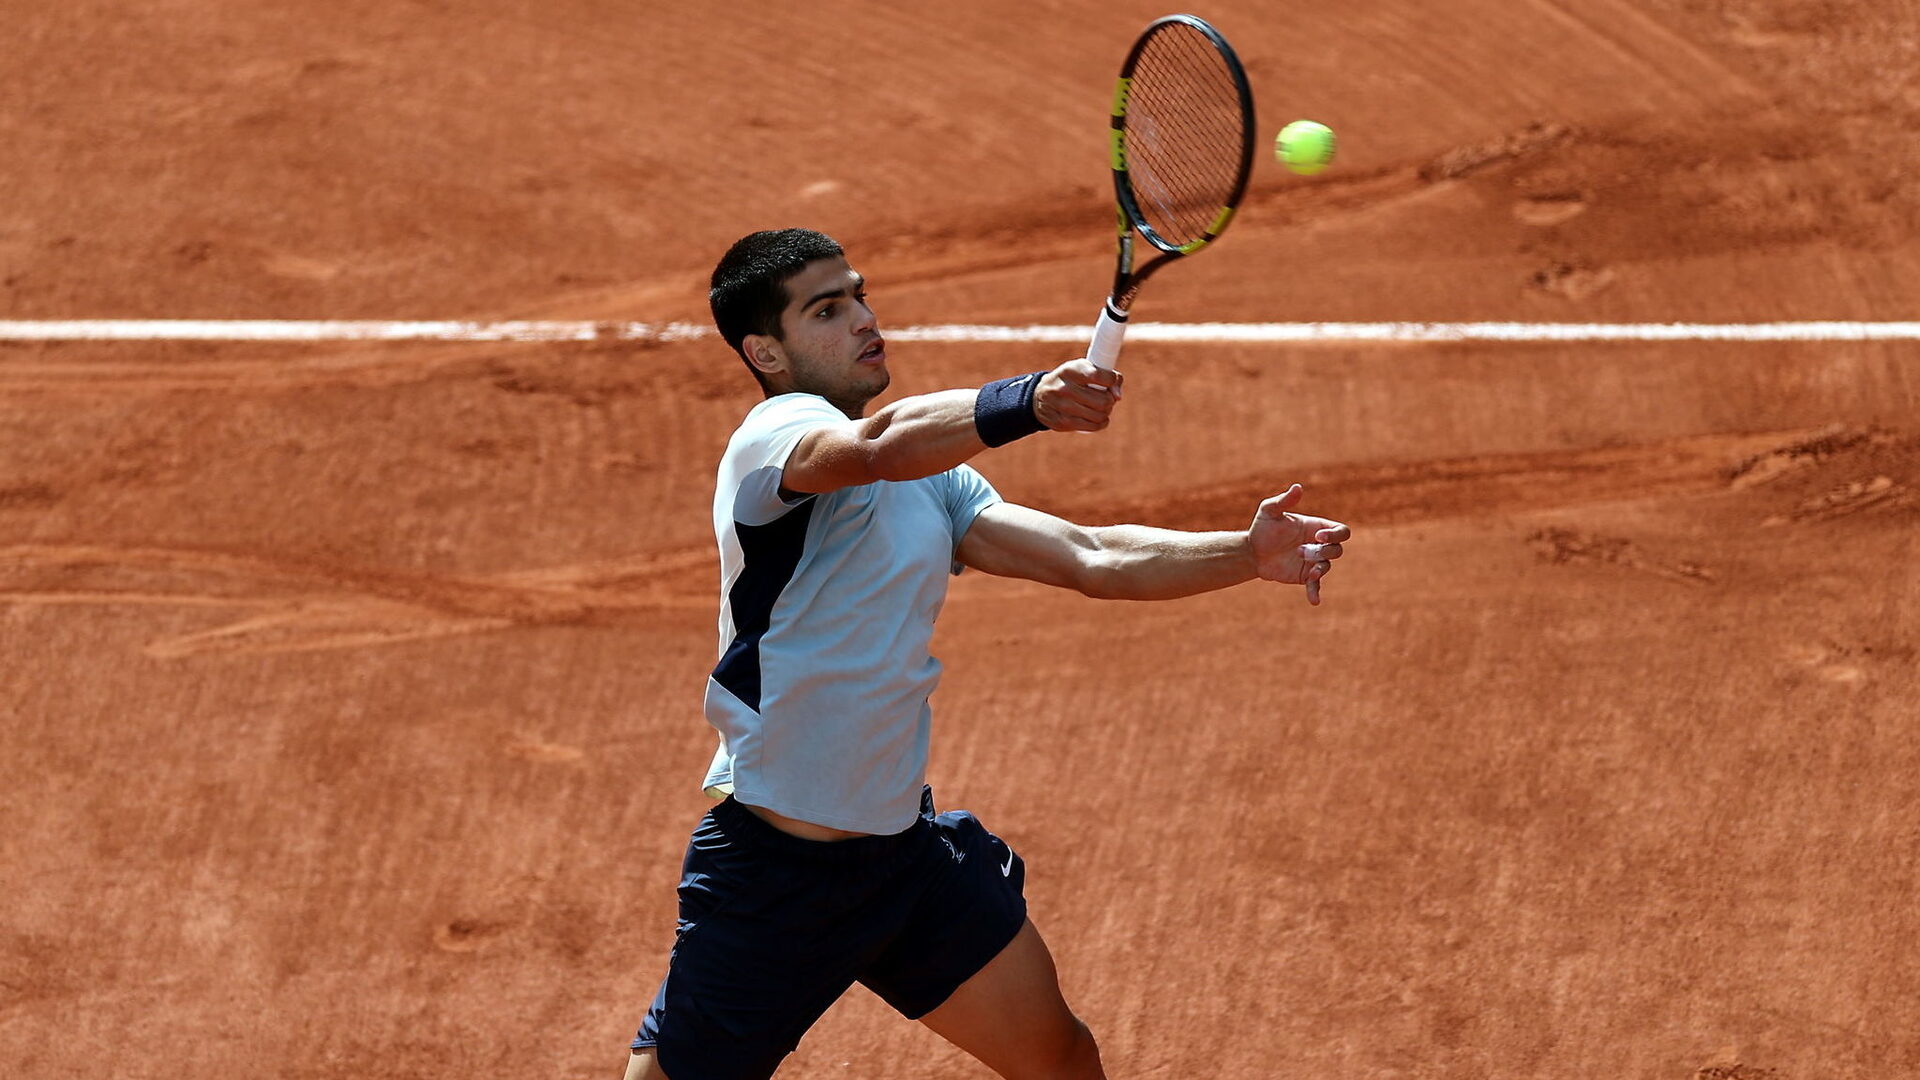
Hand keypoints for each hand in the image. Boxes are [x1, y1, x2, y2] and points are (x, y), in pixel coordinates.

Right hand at [1033, 358, 1122, 432]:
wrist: (1039, 397)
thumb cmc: (1068, 380)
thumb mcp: (1081, 369)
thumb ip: (1105, 375)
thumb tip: (1118, 396)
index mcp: (1070, 370)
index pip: (1099, 376)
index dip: (1111, 380)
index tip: (1110, 382)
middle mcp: (1064, 388)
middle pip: (1103, 400)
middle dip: (1110, 400)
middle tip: (1107, 398)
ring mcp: (1062, 407)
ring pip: (1099, 415)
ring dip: (1106, 412)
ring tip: (1101, 407)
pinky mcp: (1062, 423)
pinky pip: (1092, 426)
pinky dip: (1100, 423)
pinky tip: (1098, 418)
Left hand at [1249, 484, 1349, 604]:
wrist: (1251, 552)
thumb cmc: (1262, 528)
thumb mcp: (1269, 511)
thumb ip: (1284, 501)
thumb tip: (1298, 487)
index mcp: (1317, 527)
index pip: (1341, 531)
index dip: (1335, 535)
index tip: (1318, 537)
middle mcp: (1319, 545)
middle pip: (1338, 550)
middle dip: (1322, 551)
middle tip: (1299, 551)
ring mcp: (1313, 562)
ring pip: (1328, 565)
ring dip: (1318, 567)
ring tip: (1307, 569)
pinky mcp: (1304, 576)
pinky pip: (1315, 585)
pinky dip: (1315, 592)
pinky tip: (1314, 601)